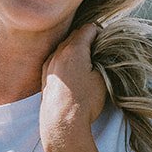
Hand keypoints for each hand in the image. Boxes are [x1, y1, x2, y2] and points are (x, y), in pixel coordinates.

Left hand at [40, 23, 106, 151]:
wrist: (61, 123)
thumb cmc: (85, 101)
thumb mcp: (102, 78)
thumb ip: (103, 59)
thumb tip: (103, 52)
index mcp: (74, 49)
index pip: (89, 28)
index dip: (101, 33)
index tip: (107, 43)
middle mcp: (58, 52)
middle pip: (75, 35)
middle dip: (88, 39)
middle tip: (100, 52)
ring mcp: (49, 63)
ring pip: (64, 46)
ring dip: (76, 49)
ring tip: (87, 63)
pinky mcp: (44, 75)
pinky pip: (56, 58)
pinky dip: (66, 59)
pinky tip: (73, 72)